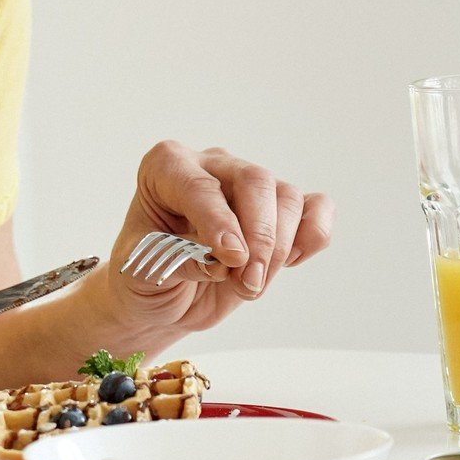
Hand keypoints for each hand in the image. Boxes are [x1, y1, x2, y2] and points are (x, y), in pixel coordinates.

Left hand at [92, 141, 334, 341]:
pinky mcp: (280, 211)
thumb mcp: (143, 268)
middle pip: (255, 181)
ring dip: (278, 249)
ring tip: (249, 286)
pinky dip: (313, 235)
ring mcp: (249, 184)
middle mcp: (212, 165)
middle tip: (248, 281)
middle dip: (259, 236)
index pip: (199, 186)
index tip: (232, 257)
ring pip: (287, 198)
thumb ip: (177, 260)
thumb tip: (220, 262)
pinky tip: (290, 263)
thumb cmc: (145, 271)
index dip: (219, 222)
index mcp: (166, 167)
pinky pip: (317, 207)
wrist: (162, 294)